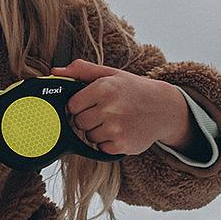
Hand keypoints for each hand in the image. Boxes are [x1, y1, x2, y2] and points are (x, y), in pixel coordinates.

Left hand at [59, 58, 190, 156]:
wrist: (165, 108)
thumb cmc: (134, 90)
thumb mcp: (111, 74)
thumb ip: (82, 70)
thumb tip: (56, 71)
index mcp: (105, 88)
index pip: (72, 105)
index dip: (80, 104)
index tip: (91, 102)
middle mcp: (111, 108)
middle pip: (79, 122)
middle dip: (88, 118)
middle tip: (105, 112)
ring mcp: (117, 128)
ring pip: (89, 136)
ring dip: (98, 131)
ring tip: (115, 121)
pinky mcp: (123, 145)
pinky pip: (102, 148)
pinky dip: (108, 143)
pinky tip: (121, 131)